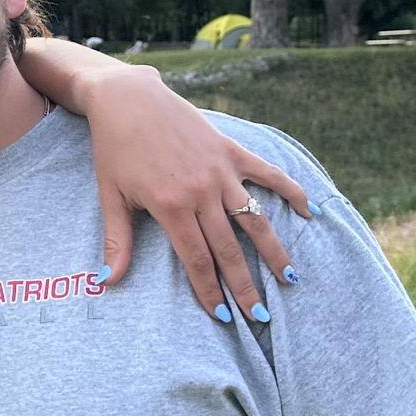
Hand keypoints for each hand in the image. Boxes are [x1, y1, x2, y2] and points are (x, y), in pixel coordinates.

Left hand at [85, 66, 310, 320]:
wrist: (127, 98)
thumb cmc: (114, 149)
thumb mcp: (110, 196)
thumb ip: (117, 241)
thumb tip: (107, 282)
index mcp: (170, 207)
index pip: (197, 260)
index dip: (210, 290)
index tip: (223, 317)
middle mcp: (201, 192)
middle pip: (229, 249)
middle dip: (244, 286)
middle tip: (259, 316)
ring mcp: (220, 170)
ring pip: (254, 219)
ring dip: (274, 251)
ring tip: (290, 280)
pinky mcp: (231, 150)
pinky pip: (268, 174)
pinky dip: (291, 191)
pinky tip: (309, 212)